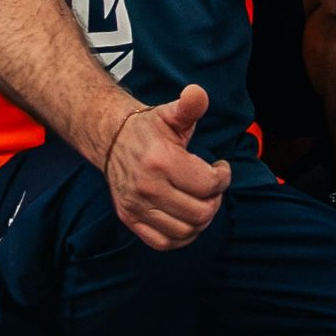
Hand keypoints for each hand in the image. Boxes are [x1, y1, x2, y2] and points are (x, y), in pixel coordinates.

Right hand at [103, 83, 229, 249]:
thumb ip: (189, 106)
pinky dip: (182, 237)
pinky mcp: (129, 219)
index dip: (224, 178)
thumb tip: (197, 93)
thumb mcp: (171, 114)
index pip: (209, 185)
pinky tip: (188, 218)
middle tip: (212, 187)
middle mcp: (146, 188)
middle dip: (215, 200)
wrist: (111, 141)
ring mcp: (135, 206)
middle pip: (200, 212)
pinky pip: (162, 242)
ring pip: (184, 231)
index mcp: (160, 161)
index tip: (220, 167)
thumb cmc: (149, 129)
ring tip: (201, 201)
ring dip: (201, 220)